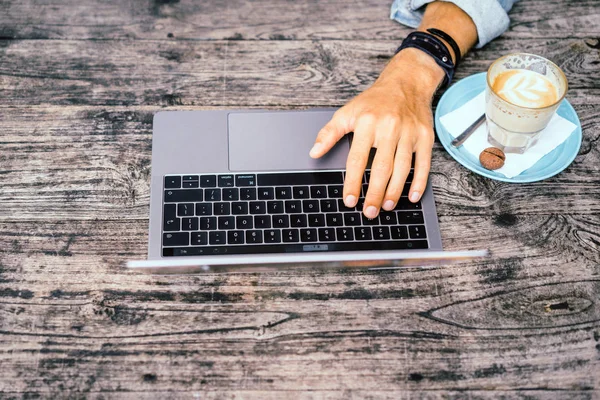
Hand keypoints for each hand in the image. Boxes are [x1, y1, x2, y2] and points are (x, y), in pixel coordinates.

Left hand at [309, 48, 444, 218]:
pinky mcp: (424, 137)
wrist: (406, 82)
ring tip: (385, 207)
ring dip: (394, 191)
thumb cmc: (374, 101)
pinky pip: (423, 163)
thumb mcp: (347, 112)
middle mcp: (389, 128)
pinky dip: (419, 182)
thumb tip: (314, 152)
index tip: (349, 200)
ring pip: (402, 168)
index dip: (352, 181)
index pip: (357, 159)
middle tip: (368, 212)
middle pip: (381, 167)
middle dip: (374, 193)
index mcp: (367, 123)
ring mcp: (409, 133)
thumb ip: (329, 133)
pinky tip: (412, 196)